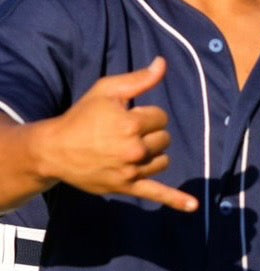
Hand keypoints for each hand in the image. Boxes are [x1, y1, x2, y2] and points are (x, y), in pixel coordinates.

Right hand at [36, 57, 196, 211]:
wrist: (54, 150)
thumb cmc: (82, 116)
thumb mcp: (107, 90)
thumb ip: (139, 79)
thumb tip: (163, 63)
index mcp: (131, 124)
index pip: (161, 117)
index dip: (146, 115)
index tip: (127, 117)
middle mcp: (134, 150)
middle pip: (164, 139)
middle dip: (150, 134)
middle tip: (123, 134)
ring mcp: (131, 171)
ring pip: (163, 161)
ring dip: (152, 155)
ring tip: (128, 150)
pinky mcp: (127, 187)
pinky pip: (157, 193)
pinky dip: (176, 200)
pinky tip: (193, 207)